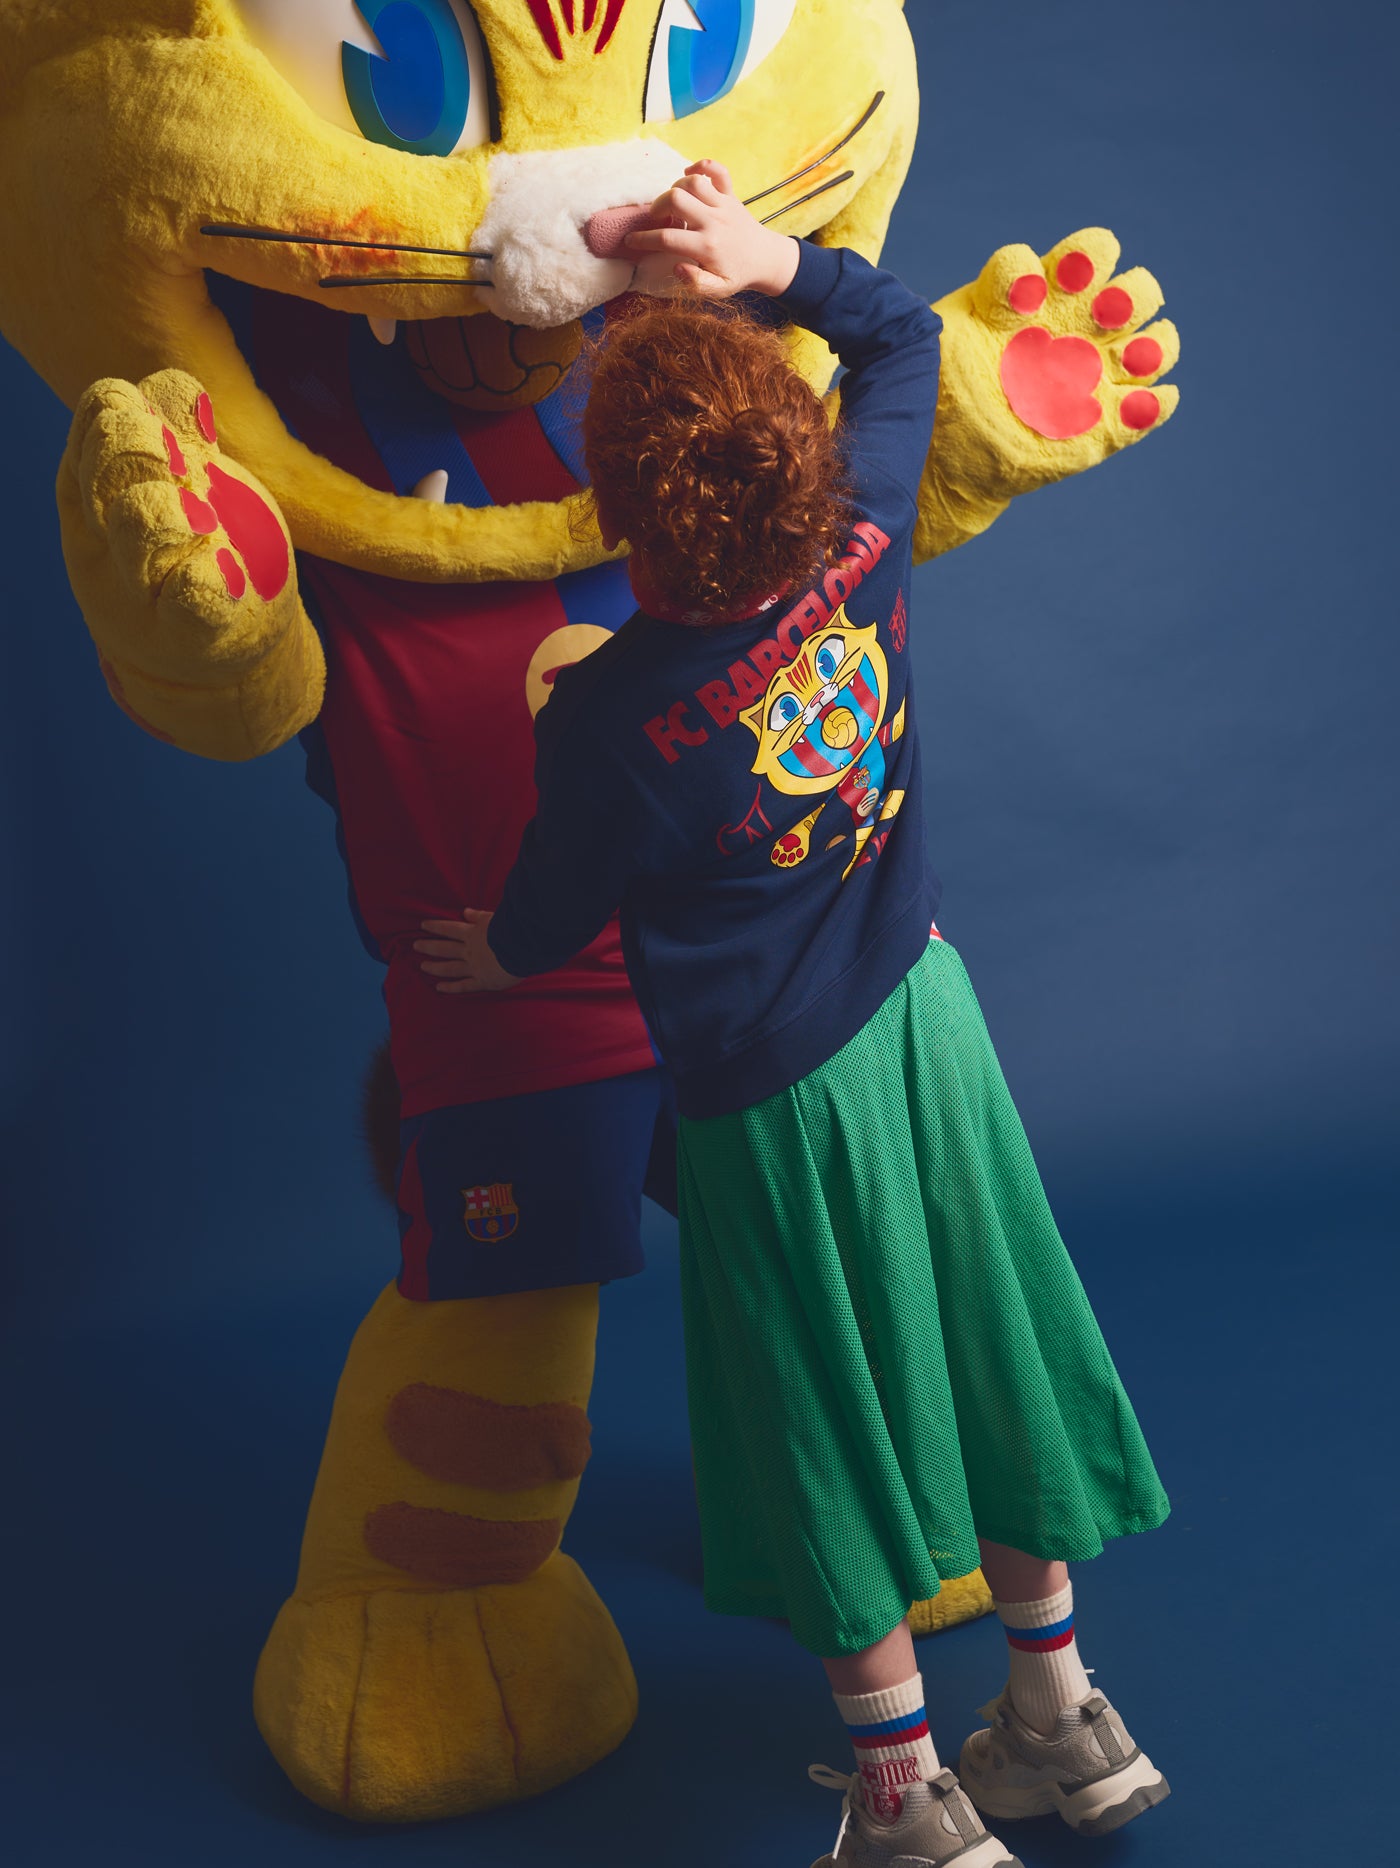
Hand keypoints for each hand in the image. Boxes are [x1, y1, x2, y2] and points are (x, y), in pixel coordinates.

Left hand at [415, 910, 520, 994]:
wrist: (521, 949)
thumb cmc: (512, 931)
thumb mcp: (493, 918)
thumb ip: (479, 916)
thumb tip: (465, 911)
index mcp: (473, 934)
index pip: (450, 929)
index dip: (435, 926)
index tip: (423, 925)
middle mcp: (470, 951)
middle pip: (445, 948)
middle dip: (429, 946)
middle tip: (415, 945)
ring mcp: (474, 967)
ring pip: (450, 967)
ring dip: (435, 967)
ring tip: (423, 966)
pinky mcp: (483, 981)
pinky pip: (464, 986)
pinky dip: (451, 987)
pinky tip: (439, 987)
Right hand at [626, 161, 799, 299]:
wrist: (765, 259)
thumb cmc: (736, 275)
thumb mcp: (718, 290)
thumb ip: (696, 283)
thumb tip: (676, 267)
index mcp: (707, 246)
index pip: (667, 238)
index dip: (643, 239)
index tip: (630, 241)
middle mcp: (714, 221)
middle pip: (676, 199)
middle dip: (658, 207)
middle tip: (656, 219)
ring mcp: (723, 205)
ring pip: (692, 181)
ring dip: (676, 188)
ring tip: (673, 204)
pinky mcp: (730, 194)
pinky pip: (717, 170)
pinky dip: (701, 165)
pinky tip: (689, 172)